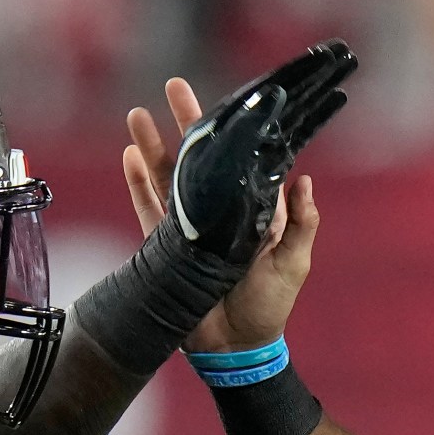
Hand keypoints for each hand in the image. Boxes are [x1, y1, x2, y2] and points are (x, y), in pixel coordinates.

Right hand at [123, 43, 353, 351]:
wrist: (236, 349)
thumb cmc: (269, 307)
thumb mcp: (294, 262)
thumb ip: (301, 223)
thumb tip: (303, 178)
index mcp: (251, 210)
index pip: (241, 160)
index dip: (233, 132)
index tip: (227, 100)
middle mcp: (218, 212)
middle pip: (199, 158)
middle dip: (187, 122)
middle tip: (174, 85)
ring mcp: (189, 227)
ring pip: (168, 177)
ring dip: (154, 145)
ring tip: (137, 112)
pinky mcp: (165, 247)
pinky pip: (148, 209)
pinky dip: (138, 183)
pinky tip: (130, 155)